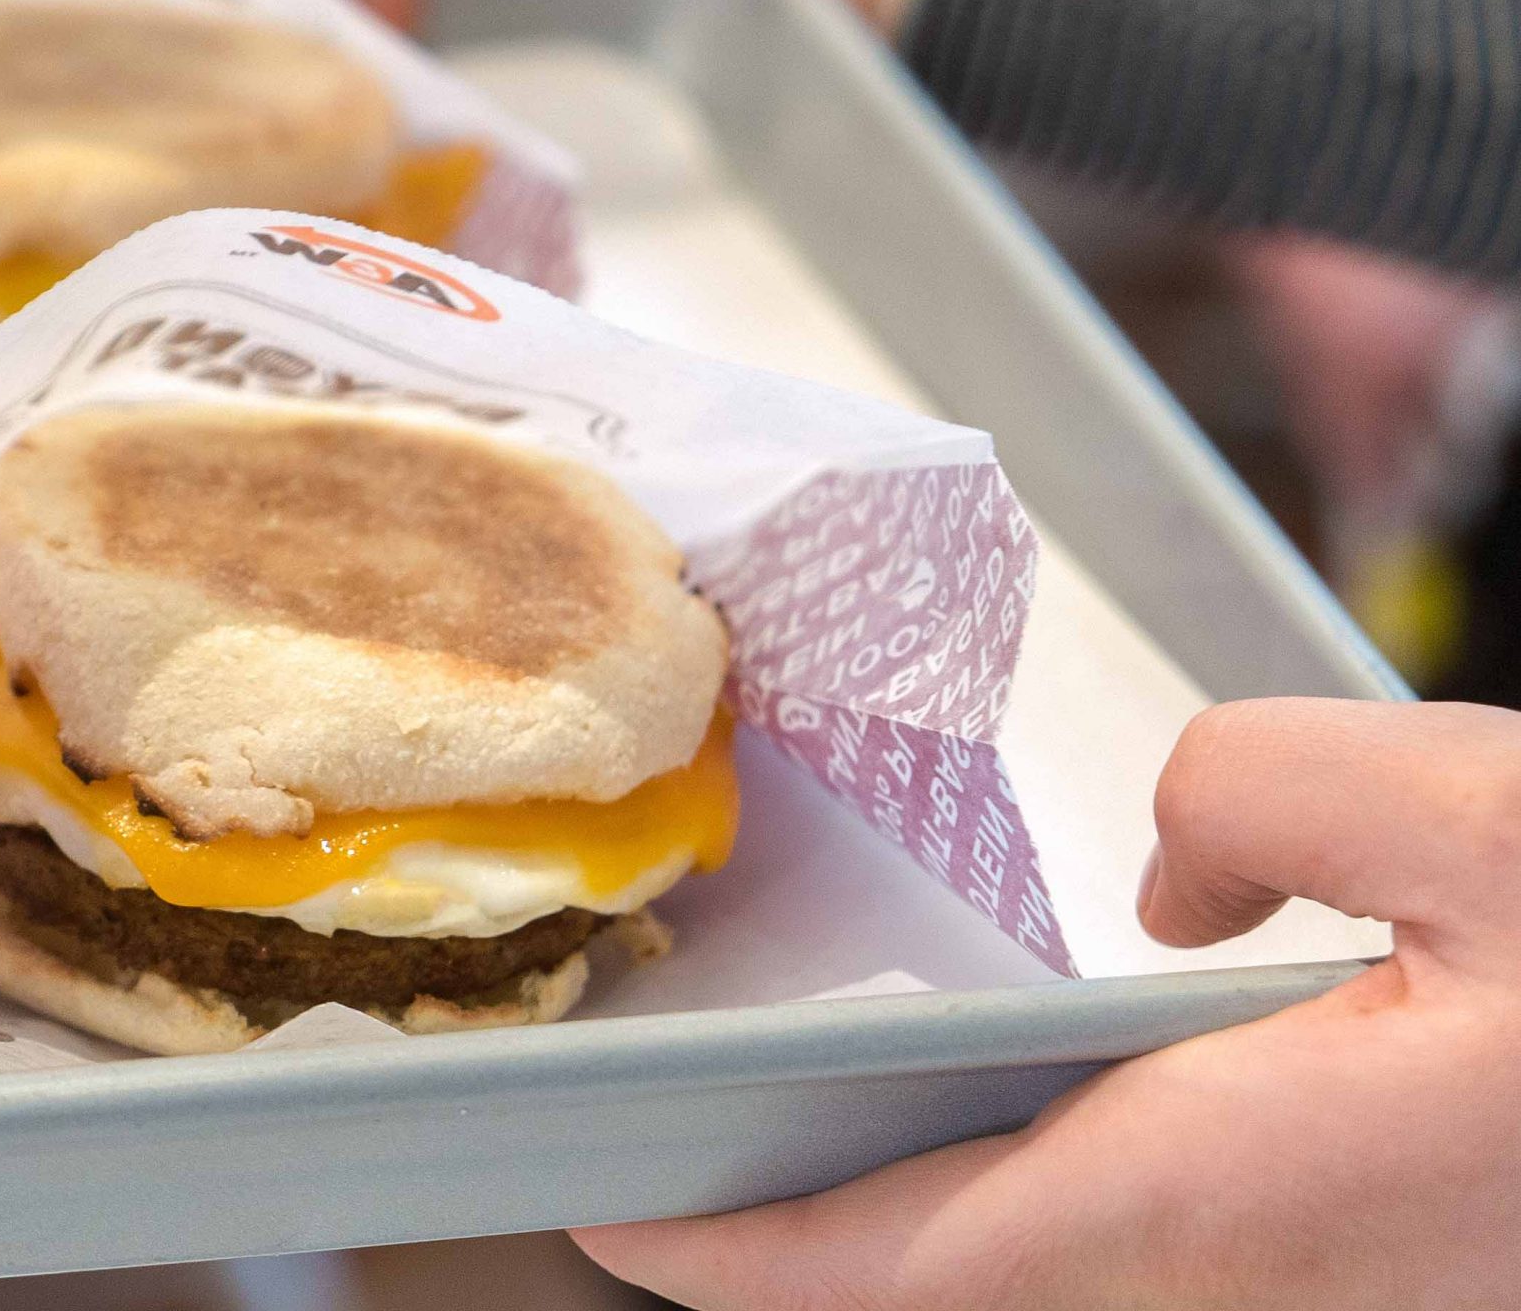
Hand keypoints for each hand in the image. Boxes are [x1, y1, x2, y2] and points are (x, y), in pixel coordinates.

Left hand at [572, 698, 1520, 1309]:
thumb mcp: (1459, 805)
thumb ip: (1247, 797)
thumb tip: (1174, 887)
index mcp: (1247, 1187)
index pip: (917, 1265)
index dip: (746, 1261)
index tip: (620, 1233)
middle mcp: (1285, 1281)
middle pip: (981, 1289)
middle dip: (817, 1244)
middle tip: (690, 1151)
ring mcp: (1357, 1292)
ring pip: (1080, 1276)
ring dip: (938, 1221)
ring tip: (826, 1119)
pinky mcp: (1409, 1261)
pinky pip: (1184, 1249)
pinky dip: (1061, 1197)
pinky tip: (1047, 1109)